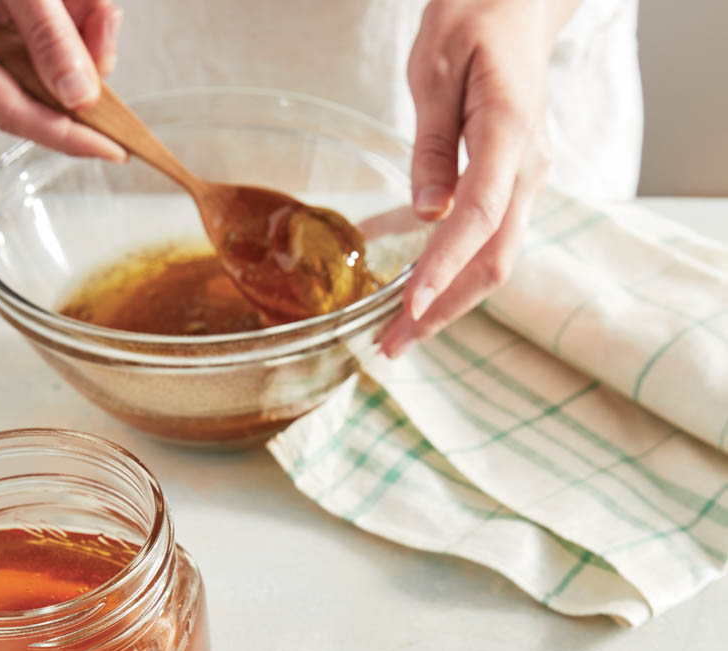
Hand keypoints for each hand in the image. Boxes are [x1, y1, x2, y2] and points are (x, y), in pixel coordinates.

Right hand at [0, 0, 125, 158]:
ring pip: (37, 60)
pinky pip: (31, 35)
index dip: (66, 136)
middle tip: (106, 25)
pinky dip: (64, 18)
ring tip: (95, 1)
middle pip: (28, 87)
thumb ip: (51, 34)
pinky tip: (84, 1)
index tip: (114, 150)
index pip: (10, 112)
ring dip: (77, 31)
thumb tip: (82, 95)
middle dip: (78, 61)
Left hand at [380, 0, 576, 357]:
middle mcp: (528, 168)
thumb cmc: (475, 17)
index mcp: (510, 134)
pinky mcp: (510, 184)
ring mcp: (524, 179)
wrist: (517, 1)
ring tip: (396, 335)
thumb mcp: (435, 67)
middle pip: (493, 259)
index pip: (479, 216)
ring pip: (491, 260)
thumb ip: (433, 143)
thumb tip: (426, 211)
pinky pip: (482, 241)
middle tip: (391, 346)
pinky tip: (410, 293)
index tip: (412, 306)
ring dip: (446, 303)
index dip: (445, 267)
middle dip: (443, 310)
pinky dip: (448, 273)